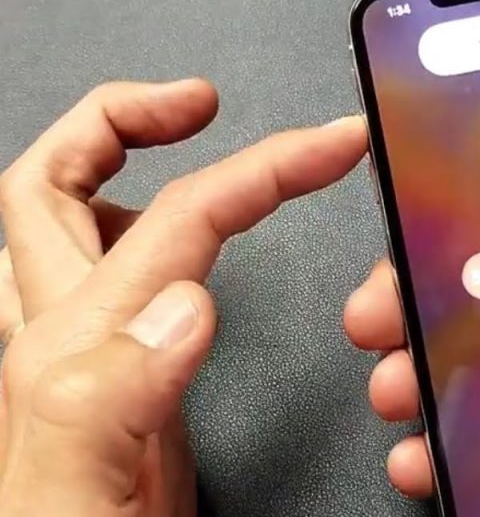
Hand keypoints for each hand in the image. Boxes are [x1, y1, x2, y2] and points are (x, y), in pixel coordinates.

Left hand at [0, 80, 366, 515]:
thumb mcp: (75, 505)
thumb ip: (106, 404)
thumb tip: (179, 300)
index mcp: (64, 360)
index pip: (168, 223)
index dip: (257, 168)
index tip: (328, 145)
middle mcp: (61, 349)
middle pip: (51, 187)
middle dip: (128, 123)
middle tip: (202, 104)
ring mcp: (82, 370)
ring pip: (66, 231)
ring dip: (120, 172)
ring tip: (182, 151)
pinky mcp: (115, 399)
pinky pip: (113, 292)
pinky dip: (141, 247)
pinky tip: (180, 262)